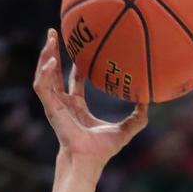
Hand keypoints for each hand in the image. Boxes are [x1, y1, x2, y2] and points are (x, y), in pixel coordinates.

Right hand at [33, 29, 147, 167]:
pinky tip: (51, 60)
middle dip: (54, 51)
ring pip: (45, 74)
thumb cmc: (103, 149)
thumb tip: (150, 102)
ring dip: (46, 56)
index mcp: (77, 106)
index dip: (77, 64)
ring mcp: (55, 105)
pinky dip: (45, 72)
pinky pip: (43, 86)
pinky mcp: (50, 108)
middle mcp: (64, 103)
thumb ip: (138, 118)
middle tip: (56, 32)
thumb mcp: (126, 130)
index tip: (81, 48)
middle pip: (55, 71)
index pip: (74, 80)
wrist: (89, 160)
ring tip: (51, 38)